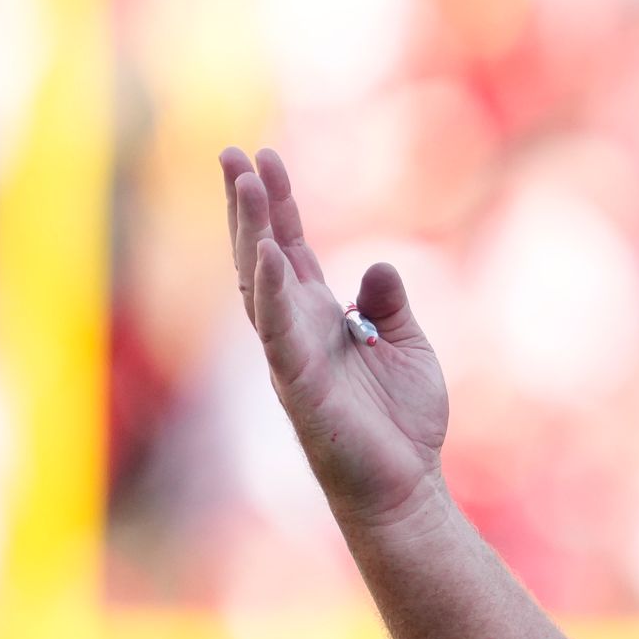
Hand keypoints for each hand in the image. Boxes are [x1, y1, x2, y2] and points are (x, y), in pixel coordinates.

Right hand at [223, 146, 449, 531]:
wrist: (406, 486)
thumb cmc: (402, 423)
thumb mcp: (407, 347)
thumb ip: (388, 304)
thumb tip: (374, 265)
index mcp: (320, 318)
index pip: (289, 248)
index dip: (276, 203)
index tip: (262, 157)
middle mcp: (295, 330)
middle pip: (262, 253)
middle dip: (247, 204)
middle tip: (230, 152)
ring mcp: (290, 355)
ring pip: (259, 282)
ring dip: (250, 230)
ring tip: (243, 182)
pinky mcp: (297, 383)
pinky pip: (278, 329)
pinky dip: (271, 289)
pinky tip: (266, 250)